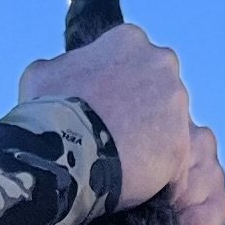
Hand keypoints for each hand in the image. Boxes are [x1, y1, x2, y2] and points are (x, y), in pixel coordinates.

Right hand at [18, 22, 221, 224]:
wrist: (63, 154)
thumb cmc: (49, 111)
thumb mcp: (42, 75)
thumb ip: (63, 68)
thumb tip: (61, 73)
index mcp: (128, 41)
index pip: (131, 60)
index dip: (116, 86)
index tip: (103, 107)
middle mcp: (161, 64)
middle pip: (158, 89)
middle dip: (141, 109)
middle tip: (115, 135)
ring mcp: (176, 103)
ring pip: (170, 124)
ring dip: (152, 140)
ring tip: (123, 163)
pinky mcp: (182, 142)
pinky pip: (175, 160)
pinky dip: (160, 173)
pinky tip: (135, 184)